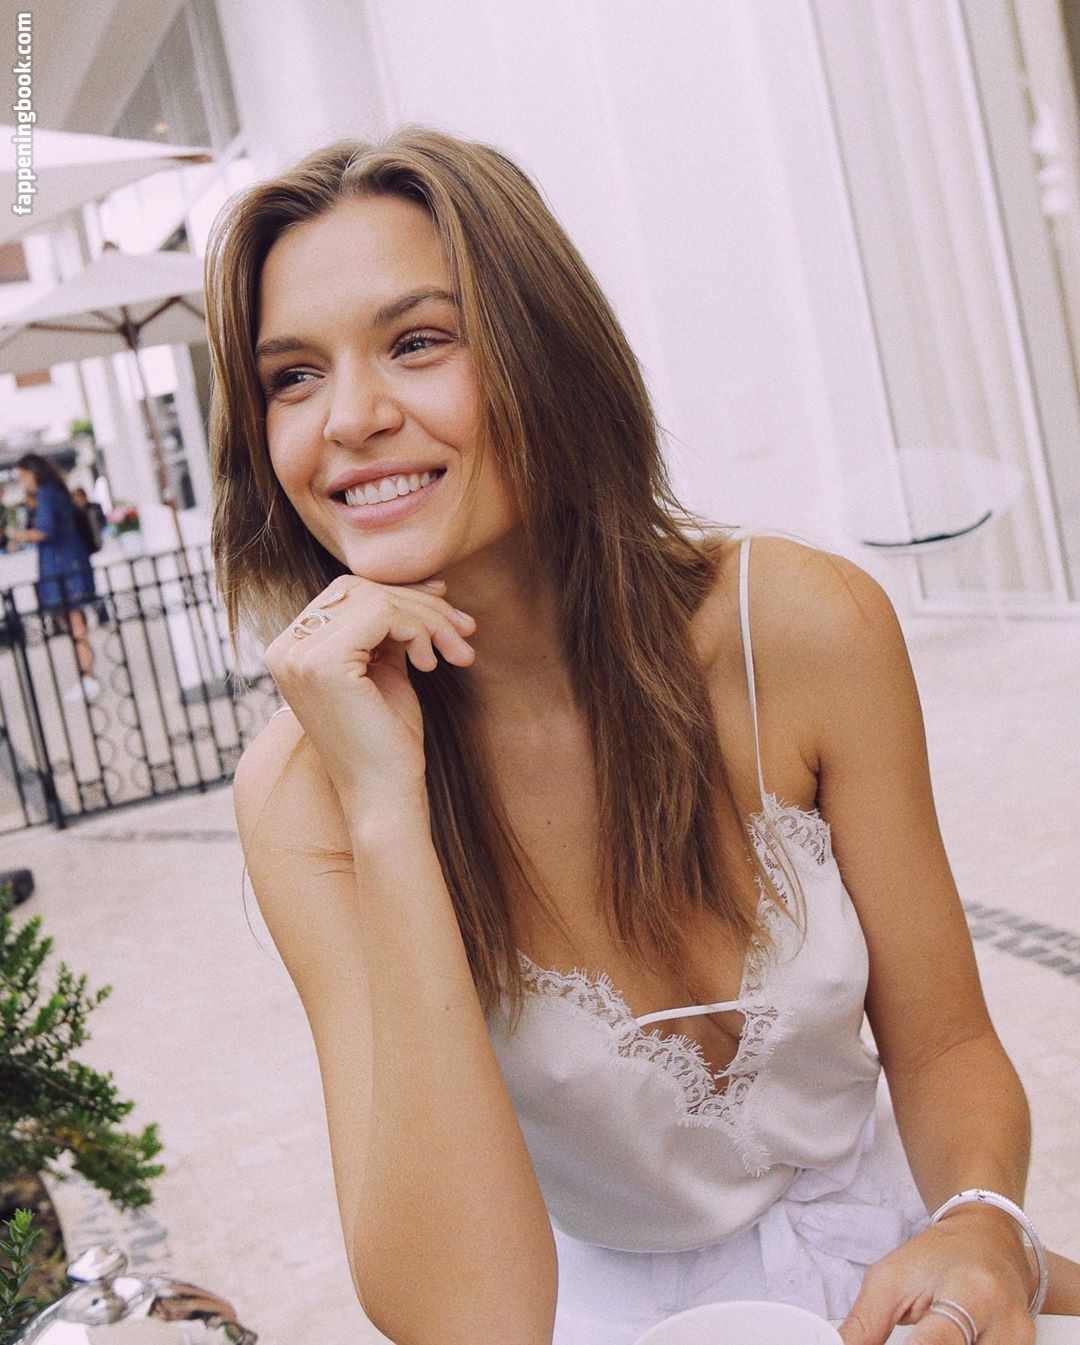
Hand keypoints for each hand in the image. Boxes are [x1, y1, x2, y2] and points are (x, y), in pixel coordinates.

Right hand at [264, 575, 475, 814]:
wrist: (384, 794)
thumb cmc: (387, 740)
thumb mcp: (385, 670)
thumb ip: (386, 630)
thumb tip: (415, 589)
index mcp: (292, 649)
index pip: (347, 593)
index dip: (400, 594)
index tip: (446, 607)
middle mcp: (284, 648)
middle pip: (360, 588)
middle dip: (419, 603)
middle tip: (463, 629)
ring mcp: (298, 654)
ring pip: (376, 598)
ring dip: (428, 619)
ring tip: (455, 652)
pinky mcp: (323, 662)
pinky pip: (382, 613)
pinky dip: (418, 630)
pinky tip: (430, 664)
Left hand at [839, 1208, 1034, 1343]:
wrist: (990, 1243)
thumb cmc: (938, 1256)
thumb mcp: (892, 1277)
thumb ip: (865, 1322)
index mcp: (971, 1292)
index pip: (938, 1343)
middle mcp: (1007, 1324)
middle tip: (902, 1339)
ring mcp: (1022, 1343)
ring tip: (919, 1334)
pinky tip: (938, 1342)